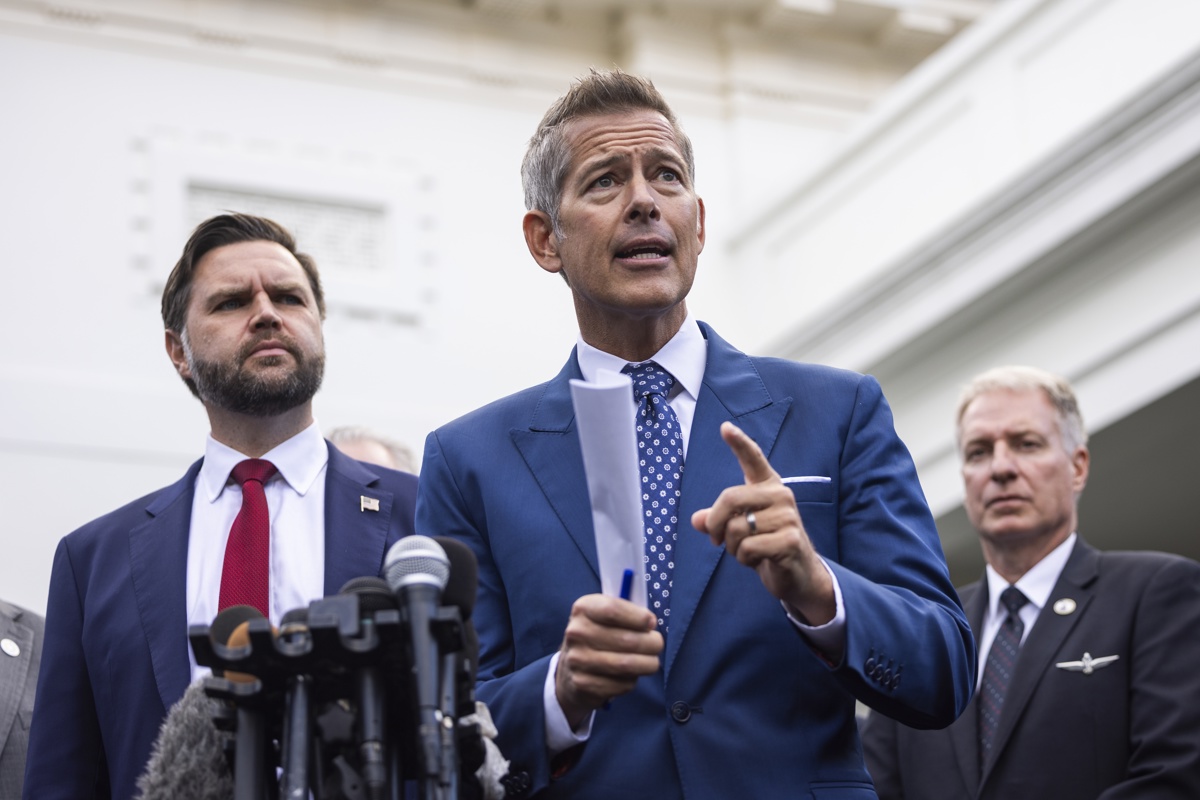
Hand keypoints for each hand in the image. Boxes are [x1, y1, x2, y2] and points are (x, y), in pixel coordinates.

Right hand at [555, 594, 663, 728]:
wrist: (570, 669)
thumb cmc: (597, 636)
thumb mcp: (604, 616)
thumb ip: (626, 614)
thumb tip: (650, 623)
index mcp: (583, 609)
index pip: (613, 610)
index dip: (638, 617)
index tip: (651, 623)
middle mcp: (576, 633)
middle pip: (626, 639)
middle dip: (651, 643)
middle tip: (657, 644)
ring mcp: (577, 660)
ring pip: (626, 664)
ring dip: (647, 664)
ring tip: (652, 661)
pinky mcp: (583, 684)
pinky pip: (621, 684)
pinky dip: (632, 680)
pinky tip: (630, 675)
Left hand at [691, 421, 834, 624]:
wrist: (797, 573)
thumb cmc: (766, 545)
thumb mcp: (738, 529)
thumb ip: (717, 520)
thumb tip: (696, 520)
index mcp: (768, 486)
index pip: (754, 459)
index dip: (739, 443)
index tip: (725, 427)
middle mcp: (781, 495)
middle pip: (729, 499)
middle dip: (715, 524)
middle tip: (716, 541)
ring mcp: (788, 517)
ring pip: (736, 528)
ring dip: (732, 547)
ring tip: (748, 550)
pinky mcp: (790, 540)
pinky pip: (747, 547)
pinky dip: (744, 559)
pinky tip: (758, 560)